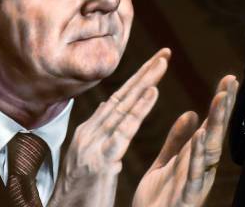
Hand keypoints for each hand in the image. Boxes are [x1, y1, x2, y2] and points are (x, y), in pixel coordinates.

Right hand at [48, 48, 170, 206]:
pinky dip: (139, 110)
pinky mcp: (101, 160)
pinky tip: (153, 93)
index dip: (138, 78)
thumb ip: (99, 131)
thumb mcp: (88, 156)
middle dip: (145, 72)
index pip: (118, 98)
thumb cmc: (80, 192)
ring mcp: (93, 144)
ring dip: (145, 82)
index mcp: (89, 131)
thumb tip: (107, 107)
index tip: (156, 61)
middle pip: (122, 96)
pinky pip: (124, 131)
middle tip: (165, 52)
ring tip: (162, 64)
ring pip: (124, 107)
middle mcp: (89, 132)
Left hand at [132, 75, 238, 206]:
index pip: (211, 125)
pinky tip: (201, 136)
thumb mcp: (166, 163)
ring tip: (220, 99)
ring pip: (210, 150)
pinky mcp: (186, 198)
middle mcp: (201, 167)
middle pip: (215, 133)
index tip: (230, 79)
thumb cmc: (158, 200)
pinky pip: (194, 174)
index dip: (220, 103)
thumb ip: (177, 140)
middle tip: (232, 80)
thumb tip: (191, 113)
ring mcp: (196, 182)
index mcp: (194, 157)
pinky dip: (199, 156)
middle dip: (224, 107)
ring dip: (216, 124)